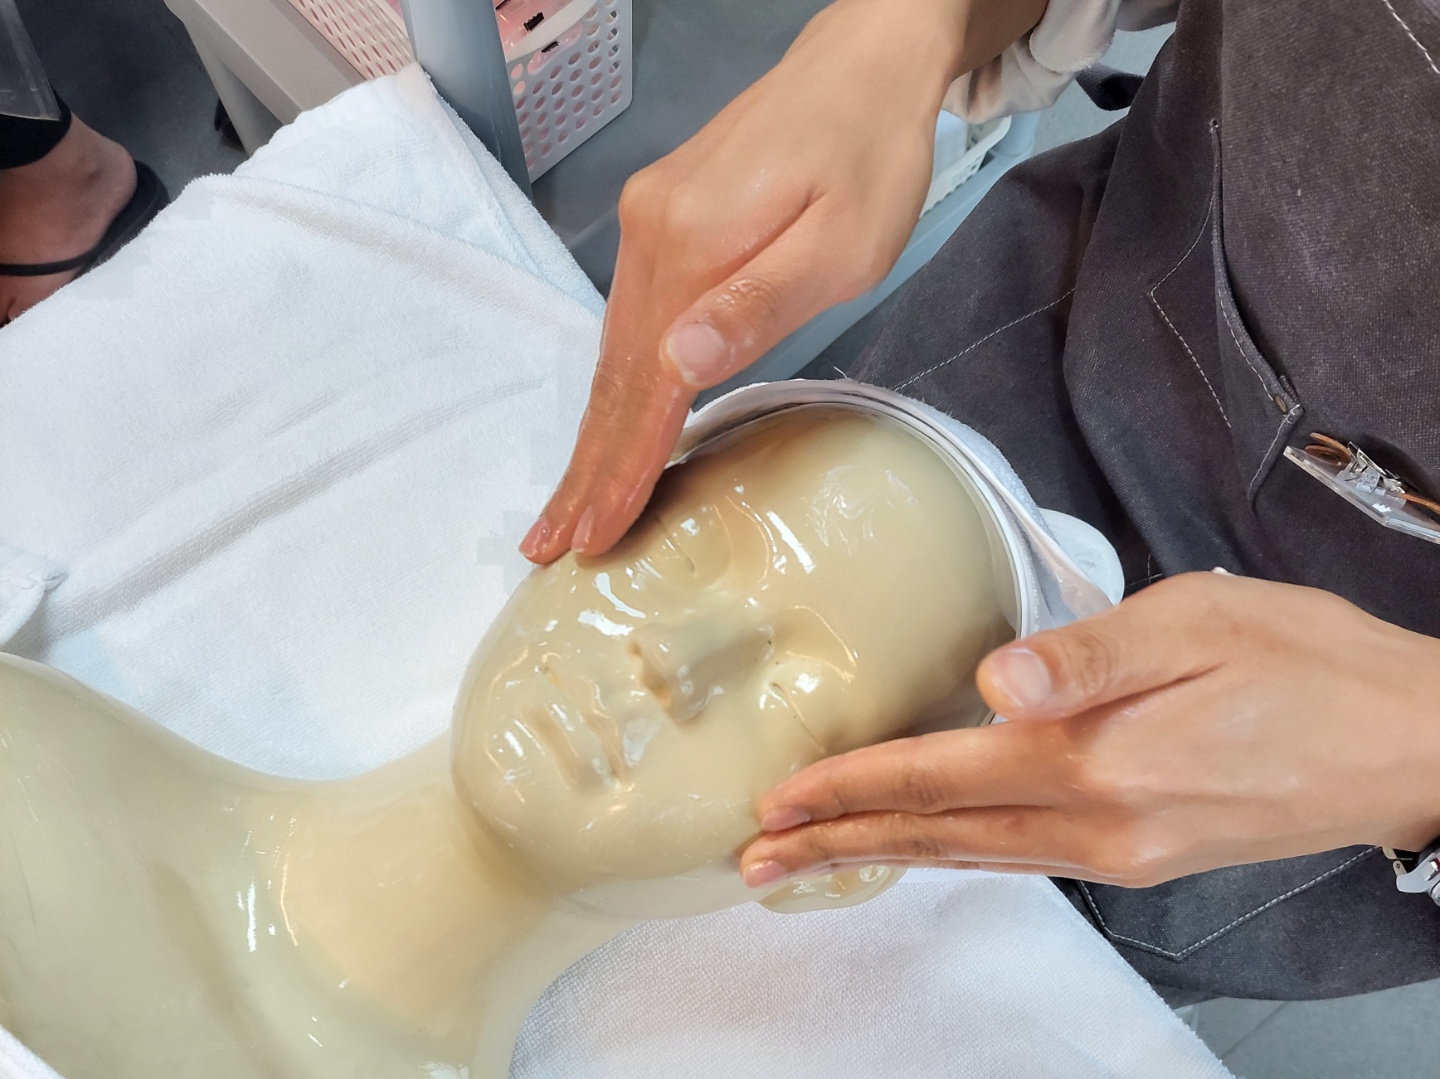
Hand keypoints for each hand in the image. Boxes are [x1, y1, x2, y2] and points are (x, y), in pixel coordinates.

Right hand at [521, 0, 1044, 563]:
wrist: (864, 60)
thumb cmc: (869, 156)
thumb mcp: (840, 241)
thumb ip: (758, 305)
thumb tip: (678, 365)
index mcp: (690, 248)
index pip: (645, 387)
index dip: (621, 468)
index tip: (593, 536)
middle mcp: (650, 239)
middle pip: (612, 378)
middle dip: (584, 469)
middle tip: (551, 544)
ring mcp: (650, 229)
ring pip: (613, 356)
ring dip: (592, 436)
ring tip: (569, 506)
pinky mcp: (663, 224)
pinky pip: (628, 327)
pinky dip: (615, 390)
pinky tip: (607, 426)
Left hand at [739, 572, 1439, 888]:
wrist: (1411, 747)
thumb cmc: (1311, 664)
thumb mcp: (1204, 621)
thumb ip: (1090, 653)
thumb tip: (996, 677)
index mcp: (1099, 762)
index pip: (940, 777)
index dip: (851, 789)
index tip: (777, 802)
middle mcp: (1098, 829)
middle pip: (938, 838)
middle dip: (838, 846)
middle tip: (754, 861)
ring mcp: (1121, 856)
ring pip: (972, 860)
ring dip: (883, 860)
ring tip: (808, 865)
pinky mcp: (1143, 858)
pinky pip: (1018, 861)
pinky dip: (950, 858)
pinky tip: (919, 851)